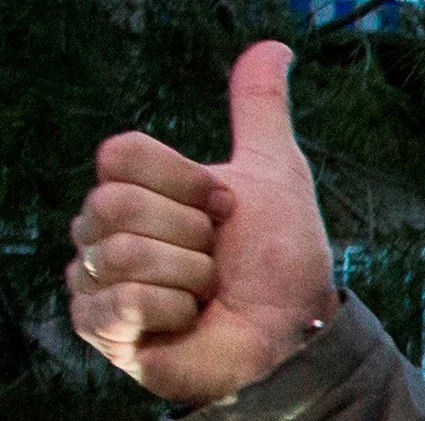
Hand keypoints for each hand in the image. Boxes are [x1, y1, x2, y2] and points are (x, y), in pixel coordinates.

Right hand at [68, 42, 338, 406]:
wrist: (297, 336)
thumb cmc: (281, 263)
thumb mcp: (276, 175)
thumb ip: (260, 111)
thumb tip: (275, 47)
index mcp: (133, 188)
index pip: (120, 154)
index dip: (183, 181)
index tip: (224, 208)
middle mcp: (102, 230)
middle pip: (114, 204)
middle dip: (190, 235)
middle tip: (217, 260)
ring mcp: (95, 280)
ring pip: (120, 254)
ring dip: (189, 277)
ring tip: (208, 295)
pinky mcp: (101, 330)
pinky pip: (122, 302)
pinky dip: (172, 311)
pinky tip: (188, 321)